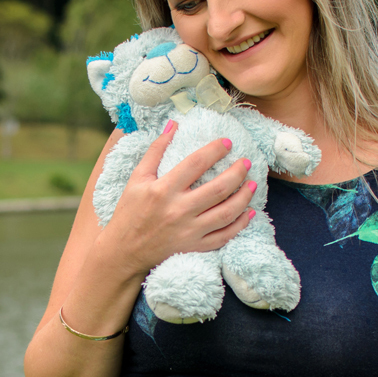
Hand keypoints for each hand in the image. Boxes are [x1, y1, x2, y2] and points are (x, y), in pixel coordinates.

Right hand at [102, 121, 255, 278]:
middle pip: (217, 189)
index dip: (215, 150)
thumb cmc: (129, 212)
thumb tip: (173, 124)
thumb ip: (156, 150)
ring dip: (244, 197)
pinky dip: (240, 225)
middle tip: (246, 162)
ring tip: (253, 184)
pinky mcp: (194, 248)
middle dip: (237, 173)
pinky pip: (224, 237)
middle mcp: (178, 211)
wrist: (124, 251)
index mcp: (162, 190)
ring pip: (226, 213)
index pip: (196, 164)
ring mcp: (188, 232)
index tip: (227, 143)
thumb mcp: (137, 178)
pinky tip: (249, 213)